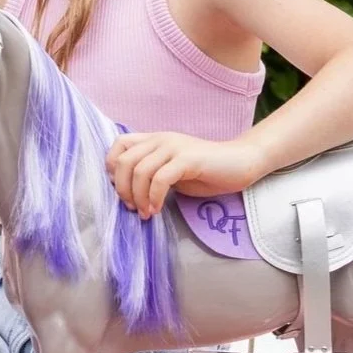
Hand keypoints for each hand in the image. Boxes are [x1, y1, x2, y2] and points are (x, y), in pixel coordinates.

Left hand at [105, 132, 264, 214]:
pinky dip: (154, 197)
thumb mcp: (170, 172)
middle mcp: (160, 139)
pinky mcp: (188, 159)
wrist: (240, 163)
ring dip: (138, 197)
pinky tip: (157, 209)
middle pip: (124, 161)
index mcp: (154, 140)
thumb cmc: (205, 171)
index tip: (121, 190)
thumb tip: (127, 191)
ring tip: (146, 213)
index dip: (112, 168)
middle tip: (132, 208)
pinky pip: (160, 179)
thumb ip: (150, 174)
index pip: (119, 145)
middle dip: (122, 189)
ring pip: (140, 171)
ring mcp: (174, 147)